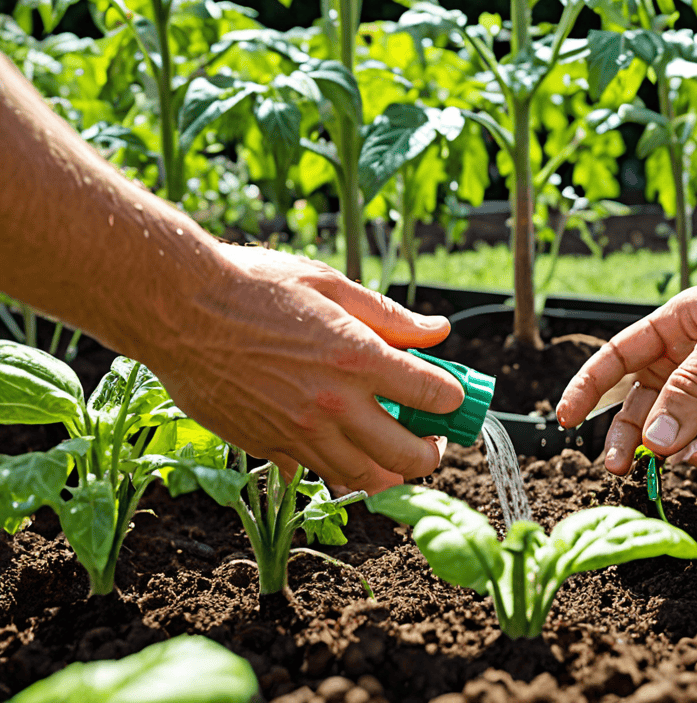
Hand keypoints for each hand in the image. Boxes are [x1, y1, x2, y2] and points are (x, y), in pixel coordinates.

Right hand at [141, 244, 464, 494]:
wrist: (177, 309)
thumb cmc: (254, 286)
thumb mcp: (331, 285)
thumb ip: (390, 317)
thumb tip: (438, 331)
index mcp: (358, 358)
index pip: (432, 394)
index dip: (451, 398)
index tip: (449, 396)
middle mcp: (333, 405)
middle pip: (406, 456)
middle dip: (431, 453)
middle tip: (431, 440)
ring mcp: (298, 432)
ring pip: (363, 479)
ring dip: (390, 474)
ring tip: (393, 453)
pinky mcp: (266, 446)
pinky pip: (313, 472)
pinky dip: (334, 466)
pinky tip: (336, 444)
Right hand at [556, 263, 696, 477]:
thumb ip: (692, 388)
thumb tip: (655, 441)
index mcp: (678, 325)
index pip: (618, 357)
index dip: (589, 387)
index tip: (566, 420)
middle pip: (650, 401)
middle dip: (633, 434)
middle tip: (620, 468)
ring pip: (692, 424)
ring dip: (684, 448)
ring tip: (687, 463)